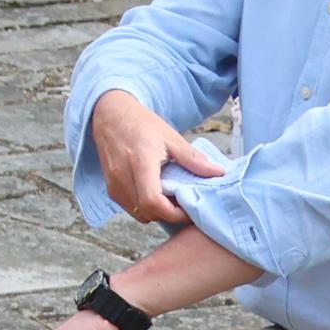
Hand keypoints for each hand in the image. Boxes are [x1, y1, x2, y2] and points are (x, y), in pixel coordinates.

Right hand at [86, 91, 227, 228]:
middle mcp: (123, 176)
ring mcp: (114, 183)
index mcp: (140, 163)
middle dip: (168, 214)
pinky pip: (130, 208)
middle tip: (183, 203)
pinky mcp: (110, 187)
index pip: (153, 202)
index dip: (173, 214)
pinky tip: (155, 193)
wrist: (110, 114)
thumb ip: (193, 158)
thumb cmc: (141, 124)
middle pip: (147, 213)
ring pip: (138, 214)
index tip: (188, 209)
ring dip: (156, 212)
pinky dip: (145, 207)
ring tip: (169, 197)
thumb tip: (218, 173)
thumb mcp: (170, 137)